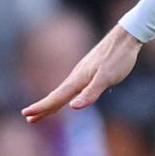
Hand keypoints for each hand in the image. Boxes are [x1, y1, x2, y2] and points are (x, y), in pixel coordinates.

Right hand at [21, 25, 141, 123]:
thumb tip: (72, 107)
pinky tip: (71, 96)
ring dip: (53, 102)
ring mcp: (84, 71)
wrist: (128, 35)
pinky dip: (66, 94)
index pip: (57, 97)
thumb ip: (91, 92)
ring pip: (65, 90)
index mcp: (79, 79)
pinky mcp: (91, 69)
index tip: (26, 115)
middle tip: (28, 119)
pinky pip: (73, 85)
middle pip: (57, 95)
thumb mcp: (107, 77)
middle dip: (43, 108)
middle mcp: (78, 75)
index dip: (42, 107)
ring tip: (45, 111)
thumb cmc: (119, 56)